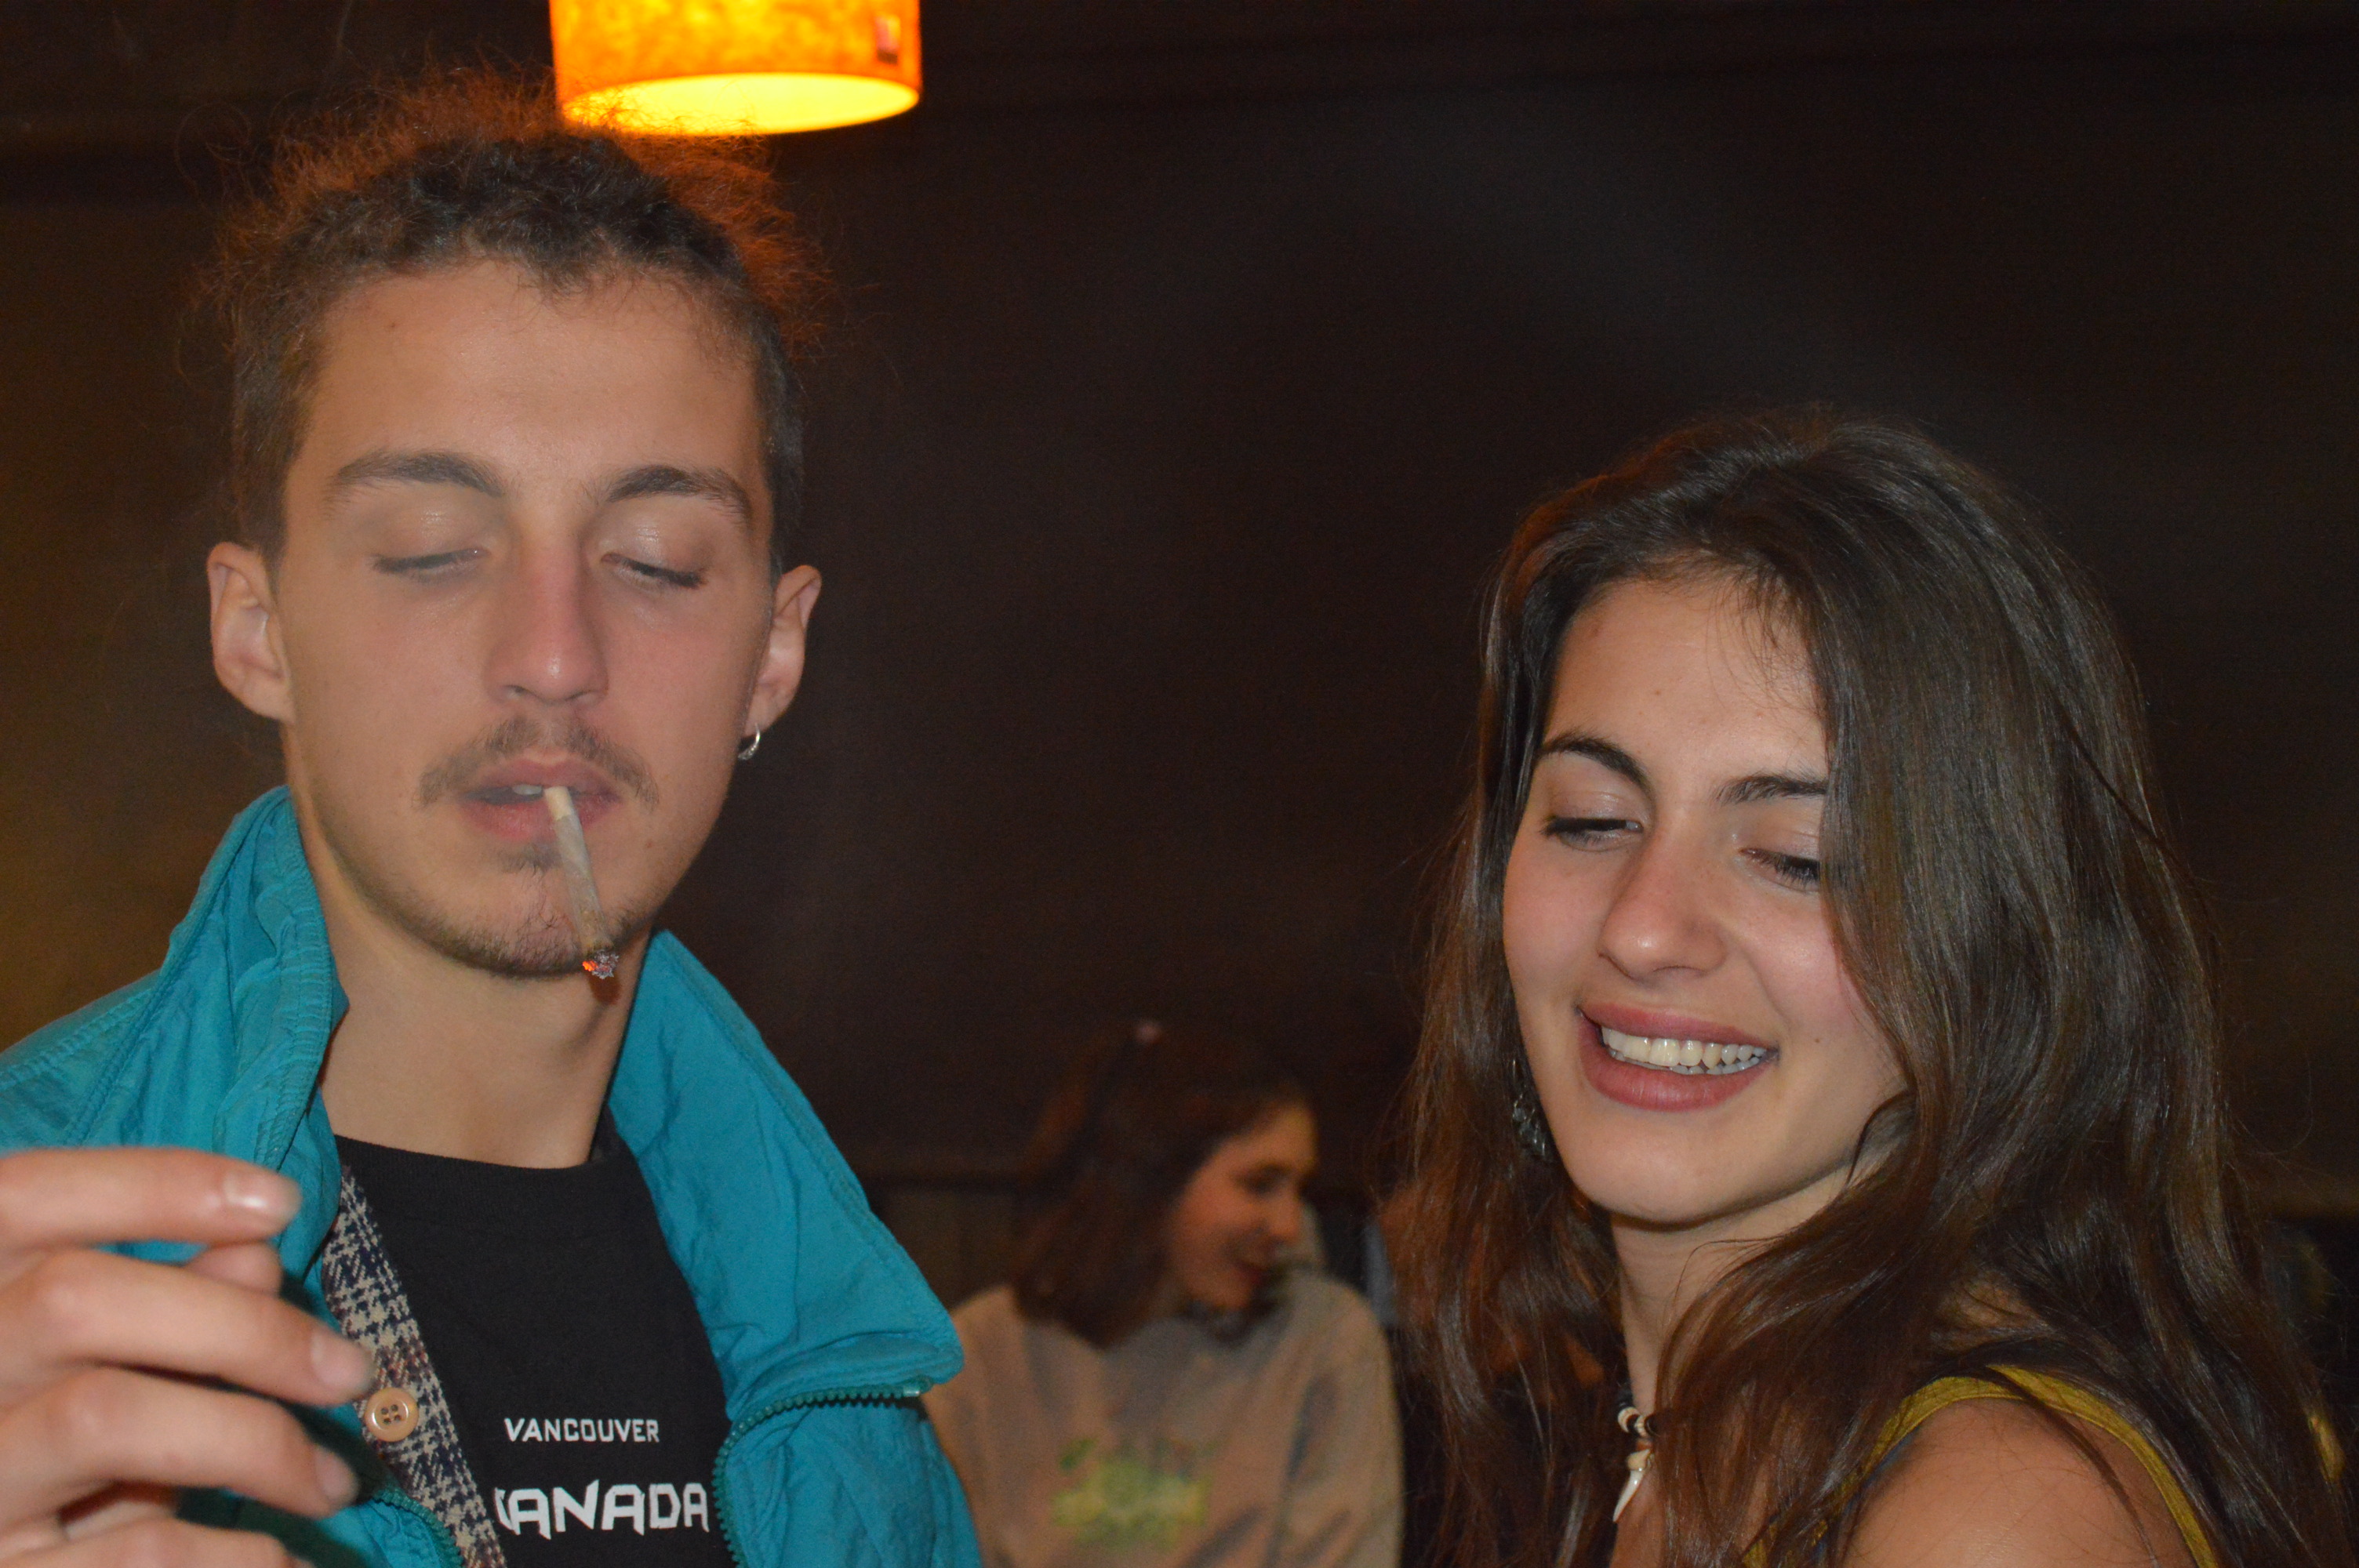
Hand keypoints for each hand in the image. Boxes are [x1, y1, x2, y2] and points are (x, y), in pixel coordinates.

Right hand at [0, 1149, 376, 1567]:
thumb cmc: (66, 1477)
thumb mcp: (105, 1385)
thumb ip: (166, 1312)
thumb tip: (254, 1254)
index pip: (24, 1197)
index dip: (154, 1183)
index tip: (281, 1202)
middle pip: (72, 1300)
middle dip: (240, 1325)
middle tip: (349, 1372)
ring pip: (101, 1416)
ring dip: (254, 1440)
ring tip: (331, 1484)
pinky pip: (135, 1550)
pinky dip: (235, 1553)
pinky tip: (283, 1559)